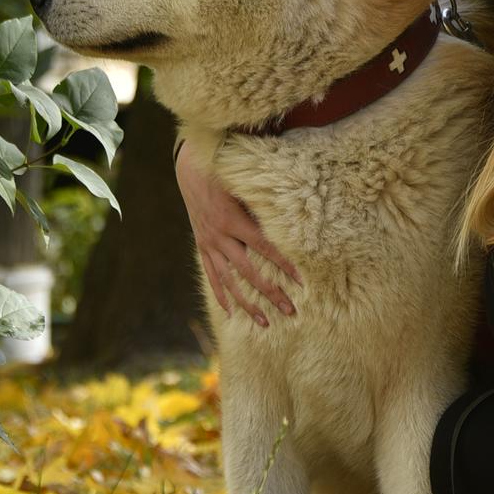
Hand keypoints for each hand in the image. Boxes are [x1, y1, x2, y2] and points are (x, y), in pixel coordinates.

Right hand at [174, 140, 301, 326]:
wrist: (191, 170)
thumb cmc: (226, 174)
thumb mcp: (245, 185)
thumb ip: (264, 203)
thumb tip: (293, 217)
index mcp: (234, 220)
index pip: (265, 248)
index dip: (284, 265)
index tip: (302, 281)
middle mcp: (220, 236)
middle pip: (250, 272)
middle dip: (271, 293)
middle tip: (291, 311)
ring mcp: (209, 244)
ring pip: (230, 281)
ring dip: (247, 304)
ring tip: (265, 322)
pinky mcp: (202, 247)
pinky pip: (212, 275)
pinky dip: (221, 294)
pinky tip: (231, 312)